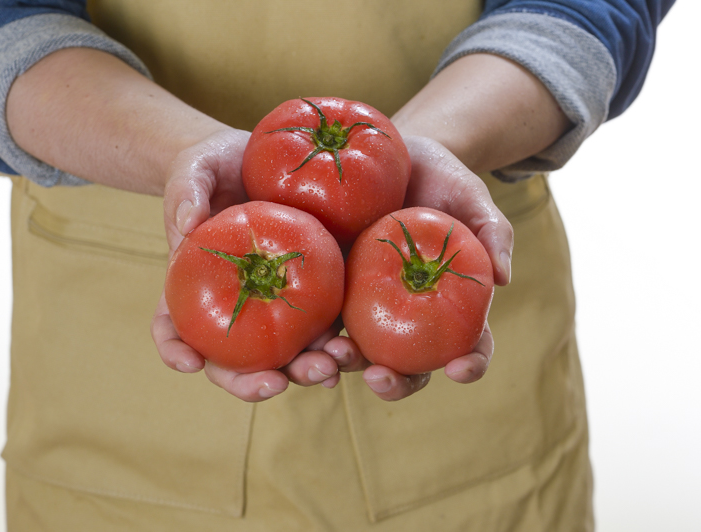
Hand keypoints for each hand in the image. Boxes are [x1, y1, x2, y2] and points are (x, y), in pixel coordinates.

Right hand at [153, 129, 345, 401]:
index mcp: (192, 288)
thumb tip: (187, 225)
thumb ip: (185, 193)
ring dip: (306, 371)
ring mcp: (273, 305)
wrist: (257, 160)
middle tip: (278, 383)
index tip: (190, 363)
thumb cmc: (213, 166)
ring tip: (332, 368)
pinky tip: (357, 347)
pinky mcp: (312, 292)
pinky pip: (323, 324)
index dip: (176, 351)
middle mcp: (233, 308)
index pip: (173, 329)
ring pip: (286, 355)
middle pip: (235, 361)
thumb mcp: (194, 170)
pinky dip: (339, 342)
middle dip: (255, 382)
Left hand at [322, 135, 512, 399]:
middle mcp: (408, 316)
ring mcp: (365, 306)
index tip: (459, 369)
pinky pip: (319, 318)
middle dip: (394, 383)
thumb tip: (504, 279)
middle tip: (380, 377)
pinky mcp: (330, 287)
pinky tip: (301, 340)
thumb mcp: (470, 197)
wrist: (394, 155)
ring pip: (356, 352)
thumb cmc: (441, 179)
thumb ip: (493, 232)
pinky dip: (310, 337)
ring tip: (331, 357)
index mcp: (451, 305)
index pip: (469, 345)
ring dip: (343, 365)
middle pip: (406, 366)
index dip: (469, 364)